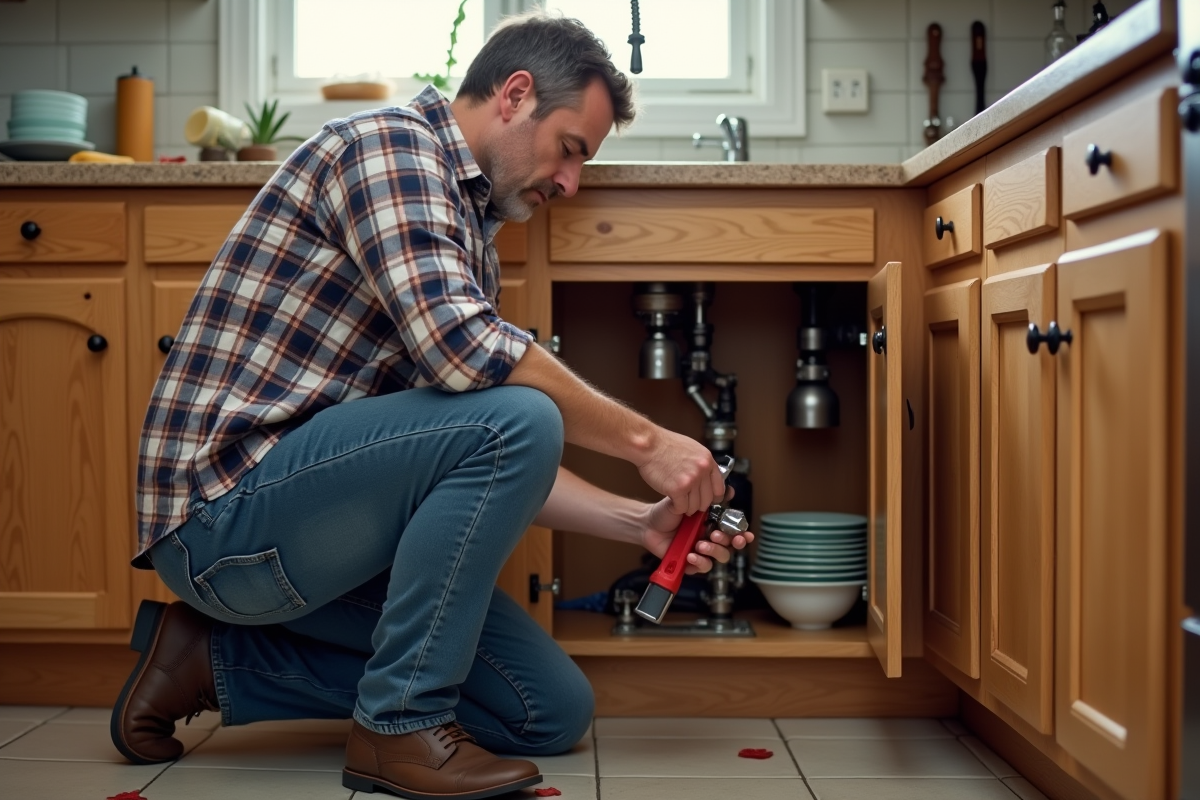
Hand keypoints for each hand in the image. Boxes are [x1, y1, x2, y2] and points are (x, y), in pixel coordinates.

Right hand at [636, 428, 725, 515]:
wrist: (648, 445)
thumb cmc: (664, 445)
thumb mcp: (692, 449)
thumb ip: (701, 464)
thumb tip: (707, 478)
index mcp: (707, 461)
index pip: (719, 488)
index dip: (713, 498)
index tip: (707, 500)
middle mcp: (702, 471)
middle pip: (707, 500)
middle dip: (698, 505)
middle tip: (690, 503)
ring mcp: (691, 480)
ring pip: (694, 506)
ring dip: (686, 507)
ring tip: (679, 502)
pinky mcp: (677, 489)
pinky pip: (681, 508)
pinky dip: (676, 508)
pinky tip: (672, 502)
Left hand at [638, 489, 754, 574]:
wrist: (648, 523)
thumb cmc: (668, 512)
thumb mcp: (689, 499)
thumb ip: (709, 497)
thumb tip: (728, 490)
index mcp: (713, 524)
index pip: (734, 532)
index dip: (742, 534)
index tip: (745, 534)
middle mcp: (709, 539)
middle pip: (730, 547)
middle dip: (730, 543)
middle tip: (718, 536)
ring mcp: (700, 552)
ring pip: (719, 558)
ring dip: (713, 551)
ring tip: (700, 544)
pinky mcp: (690, 563)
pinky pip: (702, 567)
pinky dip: (699, 562)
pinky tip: (690, 555)